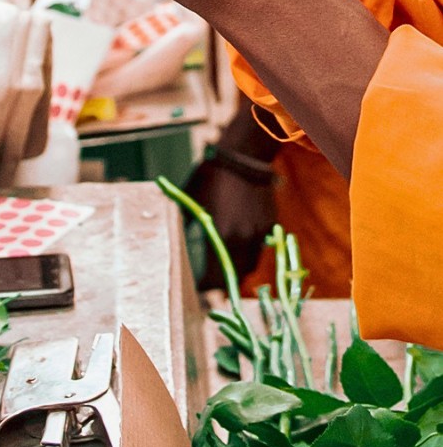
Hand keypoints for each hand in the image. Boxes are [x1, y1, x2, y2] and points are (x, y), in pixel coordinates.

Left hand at [186, 159, 276, 289]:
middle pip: (235, 276)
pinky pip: (259, 249)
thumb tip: (177, 237)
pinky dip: (249, 254)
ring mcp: (259, 234)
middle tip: (211, 285)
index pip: (214, 276)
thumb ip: (188, 223)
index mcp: (221, 235)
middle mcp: (242, 240)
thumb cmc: (211, 176)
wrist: (243, 158)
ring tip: (225, 272)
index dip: (205, 286)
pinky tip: (239, 249)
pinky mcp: (270, 226)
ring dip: (238, 271)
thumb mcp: (192, 200)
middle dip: (223, 283)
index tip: (196, 288)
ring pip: (250, 265)